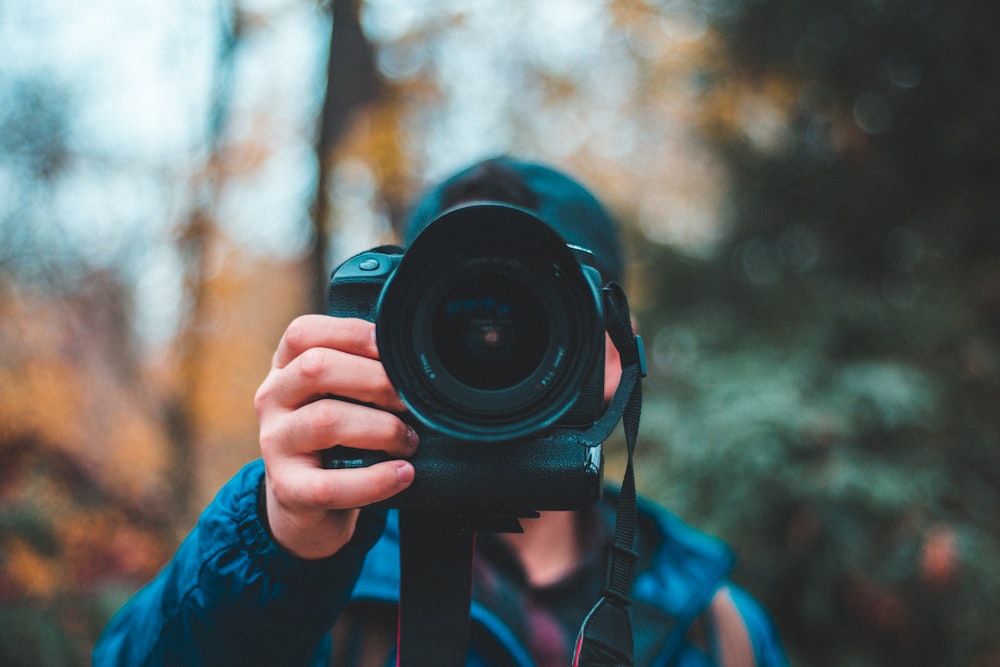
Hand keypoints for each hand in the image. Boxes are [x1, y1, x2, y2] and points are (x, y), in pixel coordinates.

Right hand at [254, 315, 416, 558]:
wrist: (309, 506)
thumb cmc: (338, 439)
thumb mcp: (342, 397)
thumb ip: (362, 372)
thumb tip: (413, 359)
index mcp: (285, 367)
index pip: (305, 333)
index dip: (352, 333)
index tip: (393, 348)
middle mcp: (272, 399)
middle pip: (316, 368)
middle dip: (376, 380)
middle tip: (410, 401)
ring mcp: (274, 443)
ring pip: (326, 421)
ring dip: (382, 428)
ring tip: (409, 441)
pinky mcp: (287, 489)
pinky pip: (330, 484)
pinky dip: (375, 480)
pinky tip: (403, 474)